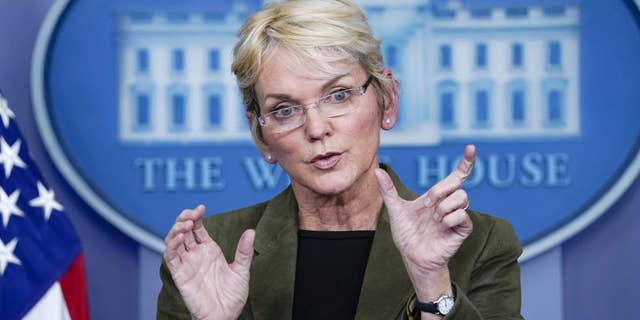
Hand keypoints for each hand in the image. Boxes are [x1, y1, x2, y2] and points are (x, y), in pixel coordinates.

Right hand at [163, 205, 254, 319]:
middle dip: (184, 218)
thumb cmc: (232, 296)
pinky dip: (171, 245)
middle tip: (191, 213)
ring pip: (174, 241)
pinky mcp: (179, 274)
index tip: (201, 208)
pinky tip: (179, 237)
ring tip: (185, 224)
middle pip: (183, 230)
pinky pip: (171, 257)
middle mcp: (196, 254)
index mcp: (209, 250)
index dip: (196, 216)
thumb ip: (244, 251)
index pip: (197, 228)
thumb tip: (251, 231)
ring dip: (176, 229)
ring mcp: (187, 263)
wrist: (224, 316)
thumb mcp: (242, 270)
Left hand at [374, 145, 475, 300]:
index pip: (457, 175)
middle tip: (427, 204)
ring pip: (462, 197)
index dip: (466, 162)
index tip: (471, 148)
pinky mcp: (462, 229)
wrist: (412, 256)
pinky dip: (449, 218)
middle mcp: (449, 203)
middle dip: (440, 190)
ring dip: (444, 207)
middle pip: (457, 184)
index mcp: (438, 196)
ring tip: (434, 219)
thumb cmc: (407, 234)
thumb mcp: (396, 210)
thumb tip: (377, 171)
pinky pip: (463, 215)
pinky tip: (441, 226)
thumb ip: (388, 191)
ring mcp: (457, 216)